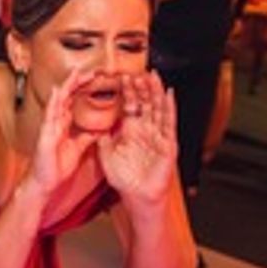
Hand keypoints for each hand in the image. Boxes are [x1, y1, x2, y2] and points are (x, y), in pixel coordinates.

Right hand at [27, 68, 99, 199]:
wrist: (45, 183)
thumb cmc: (57, 166)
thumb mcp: (78, 149)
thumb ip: (87, 137)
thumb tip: (101, 129)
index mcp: (63, 124)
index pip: (72, 100)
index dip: (82, 88)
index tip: (94, 77)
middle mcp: (55, 122)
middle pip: (66, 96)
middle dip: (77, 82)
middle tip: (90, 70)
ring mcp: (49, 127)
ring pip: (58, 101)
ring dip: (67, 87)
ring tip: (76, 73)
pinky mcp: (45, 135)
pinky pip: (49, 116)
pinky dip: (53, 103)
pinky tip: (56, 92)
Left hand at [98, 72, 177, 204]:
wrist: (137, 196)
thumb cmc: (125, 179)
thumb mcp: (107, 156)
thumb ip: (103, 141)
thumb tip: (96, 129)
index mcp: (131, 131)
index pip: (130, 106)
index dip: (127, 92)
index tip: (122, 76)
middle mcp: (146, 131)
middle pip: (145, 104)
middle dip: (142, 88)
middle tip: (138, 70)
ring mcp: (158, 136)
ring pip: (158, 109)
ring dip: (156, 93)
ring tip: (154, 76)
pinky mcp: (168, 144)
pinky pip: (169, 123)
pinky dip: (170, 109)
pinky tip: (169, 95)